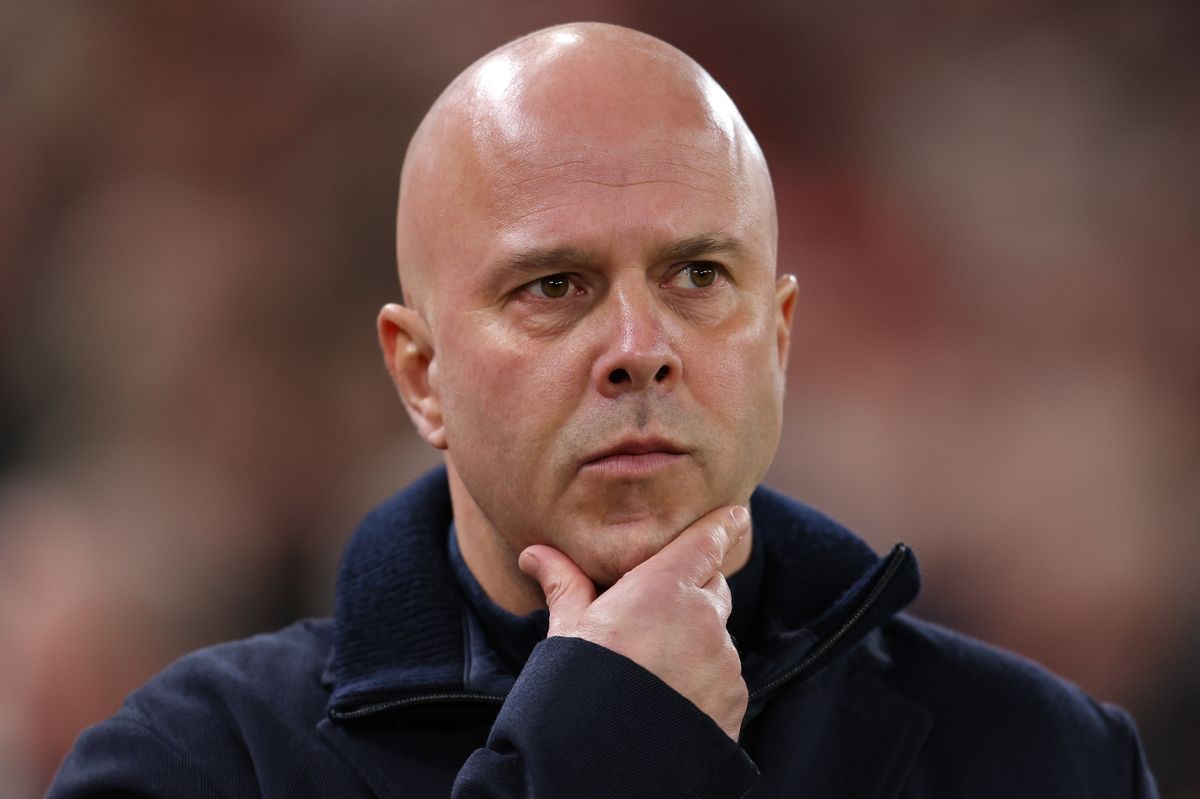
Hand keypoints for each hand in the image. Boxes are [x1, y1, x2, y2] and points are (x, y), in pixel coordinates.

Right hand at [518, 505, 750, 740]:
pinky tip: (672, 695)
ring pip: (717, 634)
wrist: (606, 762)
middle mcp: (701, 617)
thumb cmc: (579, 686)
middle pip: (713, 585)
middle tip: (660, 607)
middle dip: (694, 588)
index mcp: (661, 588)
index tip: (735, 514)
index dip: (721, 525)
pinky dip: (705, 677)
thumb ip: (564, 585)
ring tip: (656, 666)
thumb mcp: (568, 631)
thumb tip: (535, 552)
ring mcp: (722, 660)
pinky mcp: (734, 699)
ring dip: (697, 639)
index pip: (706, 541)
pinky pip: (725, 675)